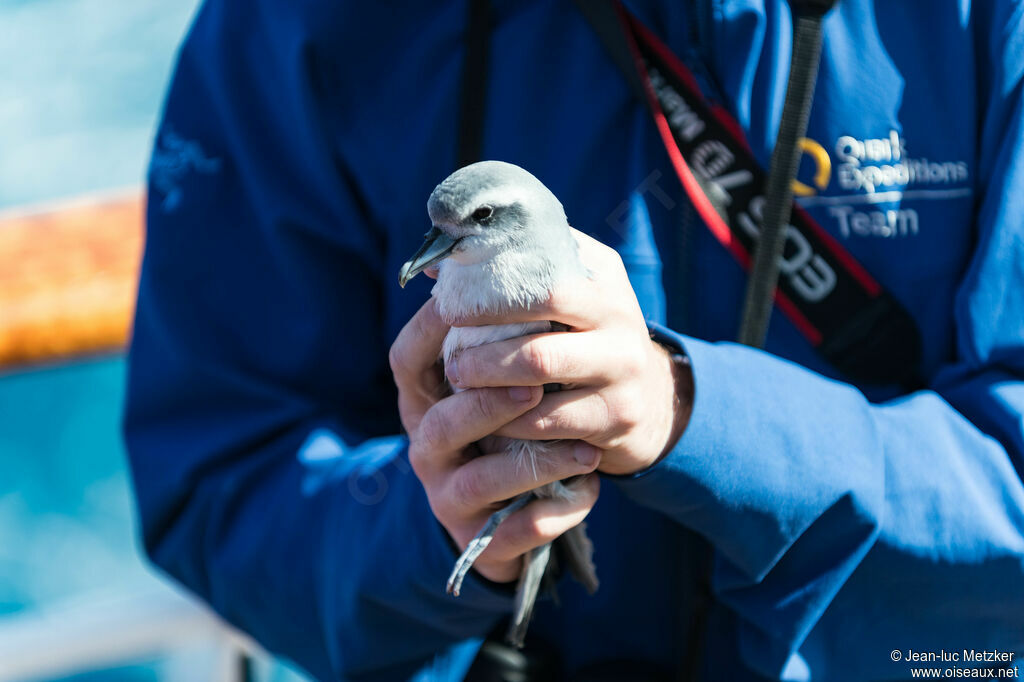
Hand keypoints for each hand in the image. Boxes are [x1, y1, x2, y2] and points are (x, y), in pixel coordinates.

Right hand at [390, 298, 601, 583]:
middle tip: (537, 384)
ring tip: (588, 449)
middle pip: (441, 423)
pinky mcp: (481, 538)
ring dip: (535, 464)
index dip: (434, 330)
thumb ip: (500, 314)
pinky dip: (555, 514)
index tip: (476, 303)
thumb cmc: (512, 413)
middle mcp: (428, 444)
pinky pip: (515, 532)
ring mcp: (449, 495)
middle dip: (488, 403)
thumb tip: (501, 240)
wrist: (515, 503)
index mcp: (426, 396)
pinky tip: (591, 492)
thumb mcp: (497, 366)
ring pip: (479, 482)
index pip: (407, 358)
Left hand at [443, 229, 692, 475]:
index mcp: (601, 277)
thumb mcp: (570, 295)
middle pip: (539, 320)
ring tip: (461, 384)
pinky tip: (489, 421)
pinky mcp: (619, 415)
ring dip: (488, 383)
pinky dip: (510, 421)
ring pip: (538, 369)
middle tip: (453, 359)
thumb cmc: (590, 338)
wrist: (654, 398)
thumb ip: (519, 273)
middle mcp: (619, 316)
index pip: (540, 271)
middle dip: (484, 346)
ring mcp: (623, 367)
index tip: (450, 305)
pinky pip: (547, 420)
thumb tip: (439, 268)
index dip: (489, 290)